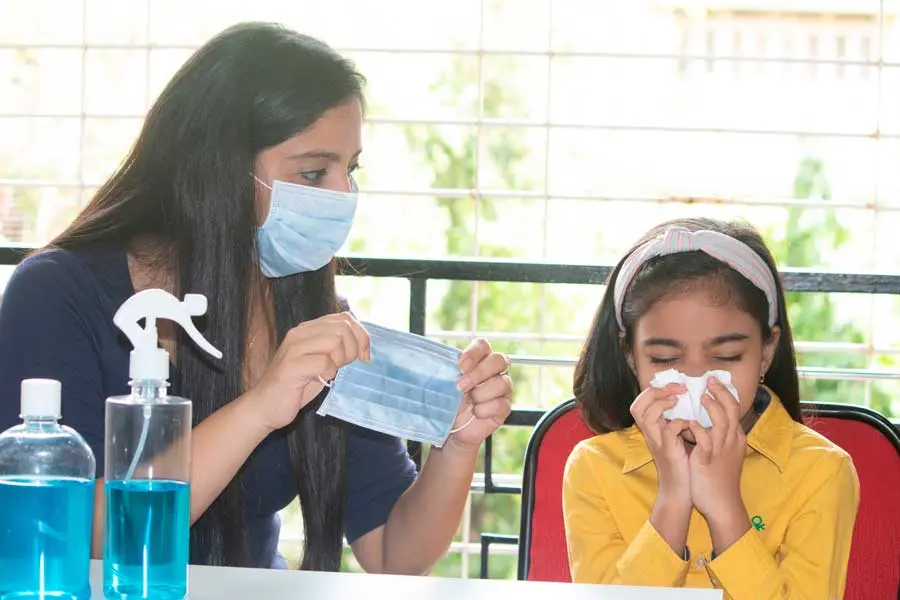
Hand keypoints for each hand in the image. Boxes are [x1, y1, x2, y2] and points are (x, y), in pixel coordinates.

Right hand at [248, 312, 370, 431]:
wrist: (264, 407)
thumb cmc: (295, 386)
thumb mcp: (320, 362)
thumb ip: (336, 349)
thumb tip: (363, 346)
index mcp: (308, 329)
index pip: (345, 318)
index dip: (361, 335)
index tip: (364, 356)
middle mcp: (299, 333)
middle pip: (343, 327)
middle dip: (353, 349)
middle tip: (345, 366)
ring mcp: (294, 348)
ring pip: (335, 340)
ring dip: (340, 360)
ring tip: (330, 372)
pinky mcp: (292, 365)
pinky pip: (324, 362)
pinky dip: (328, 374)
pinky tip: (319, 380)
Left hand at [445, 339, 511, 450]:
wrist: (454, 427)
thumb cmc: (450, 401)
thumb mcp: (445, 383)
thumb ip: (447, 371)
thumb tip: (432, 362)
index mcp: (480, 359)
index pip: (483, 345)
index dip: (473, 353)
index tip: (460, 367)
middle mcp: (495, 370)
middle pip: (499, 360)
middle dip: (479, 373)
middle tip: (461, 386)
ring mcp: (503, 388)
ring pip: (501, 383)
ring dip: (480, 394)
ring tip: (470, 402)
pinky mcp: (505, 406)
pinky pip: (500, 404)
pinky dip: (484, 410)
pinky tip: (476, 412)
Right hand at [630, 384, 691, 505]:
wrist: (682, 491)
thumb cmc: (682, 463)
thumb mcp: (675, 438)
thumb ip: (675, 420)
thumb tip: (688, 400)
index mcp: (651, 429)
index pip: (639, 403)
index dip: (653, 391)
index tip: (674, 387)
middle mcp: (650, 434)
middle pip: (637, 406)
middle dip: (655, 392)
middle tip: (677, 390)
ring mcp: (657, 443)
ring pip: (646, 415)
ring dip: (663, 403)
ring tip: (679, 401)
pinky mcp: (668, 451)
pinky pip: (668, 431)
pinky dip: (678, 422)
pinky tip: (689, 424)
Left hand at [687, 378, 749, 552]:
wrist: (722, 503)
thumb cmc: (719, 478)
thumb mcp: (723, 453)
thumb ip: (717, 435)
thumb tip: (706, 420)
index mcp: (735, 438)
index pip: (735, 410)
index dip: (727, 394)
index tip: (716, 381)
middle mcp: (731, 441)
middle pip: (732, 411)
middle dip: (722, 393)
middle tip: (710, 380)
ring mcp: (721, 451)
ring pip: (722, 423)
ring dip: (713, 408)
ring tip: (702, 396)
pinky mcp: (709, 461)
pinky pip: (705, 442)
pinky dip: (699, 430)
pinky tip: (690, 422)